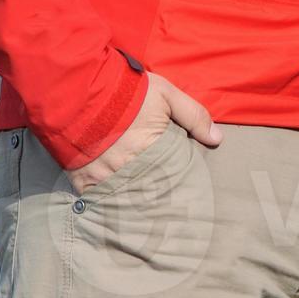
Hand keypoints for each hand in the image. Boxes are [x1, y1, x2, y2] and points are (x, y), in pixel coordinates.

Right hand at [69, 72, 220, 192]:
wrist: (81, 88)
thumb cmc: (127, 90)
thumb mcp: (166, 95)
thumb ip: (193, 115)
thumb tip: (217, 139)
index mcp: (152, 150)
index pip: (171, 176)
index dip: (175, 182)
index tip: (181, 190)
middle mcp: (129, 168)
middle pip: (148, 190)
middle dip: (154, 195)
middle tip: (163, 206)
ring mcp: (104, 176)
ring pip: (123, 197)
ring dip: (130, 199)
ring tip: (139, 209)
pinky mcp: (82, 179)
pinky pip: (95, 199)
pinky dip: (103, 200)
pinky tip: (111, 204)